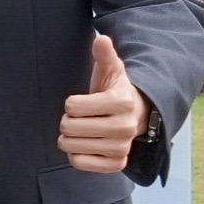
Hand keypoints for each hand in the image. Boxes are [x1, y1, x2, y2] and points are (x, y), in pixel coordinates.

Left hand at [58, 31, 147, 173]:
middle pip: (69, 127)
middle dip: (68, 121)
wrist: (135, 117)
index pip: (72, 106)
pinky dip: (75, 155)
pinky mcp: (116, 165)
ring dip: (70, 138)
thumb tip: (100, 39)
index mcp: (122, 102)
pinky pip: (79, 163)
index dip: (71, 104)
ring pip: (70, 146)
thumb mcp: (111, 71)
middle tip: (81, 118)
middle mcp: (125, 127)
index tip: (83, 102)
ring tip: (84, 130)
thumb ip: (104, 55)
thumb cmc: (115, 91)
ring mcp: (122, 148)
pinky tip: (86, 146)